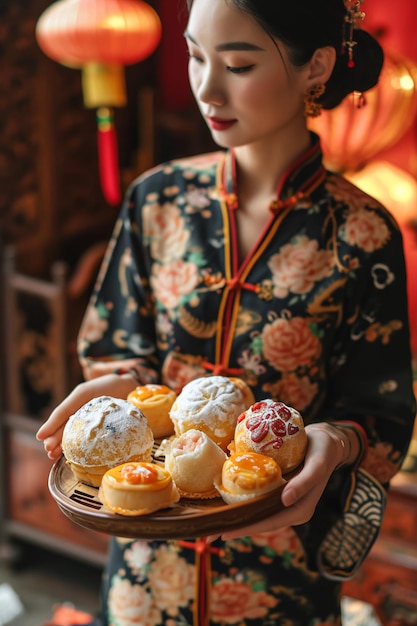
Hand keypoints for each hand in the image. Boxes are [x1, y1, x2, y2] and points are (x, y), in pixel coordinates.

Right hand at [36, 373, 136, 460]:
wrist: (131, 386)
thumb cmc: (110, 386)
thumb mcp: (90, 391)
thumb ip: (78, 402)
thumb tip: (67, 420)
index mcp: (80, 399)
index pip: (63, 413)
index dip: (51, 425)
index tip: (41, 436)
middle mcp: (82, 410)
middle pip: (65, 426)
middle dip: (55, 438)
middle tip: (48, 449)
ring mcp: (89, 420)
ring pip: (73, 433)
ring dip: (62, 444)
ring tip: (52, 455)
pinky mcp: (99, 428)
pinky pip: (84, 437)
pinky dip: (76, 446)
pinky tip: (68, 454)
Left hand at [216, 422, 344, 539]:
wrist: (326, 441)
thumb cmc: (323, 450)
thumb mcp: (318, 463)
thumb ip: (305, 482)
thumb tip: (285, 500)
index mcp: (301, 509)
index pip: (270, 523)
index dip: (247, 528)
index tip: (226, 532)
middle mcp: (290, 509)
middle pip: (260, 522)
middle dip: (236, 527)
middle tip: (210, 533)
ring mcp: (283, 501)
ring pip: (257, 513)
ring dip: (236, 517)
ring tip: (212, 521)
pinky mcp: (277, 491)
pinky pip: (258, 500)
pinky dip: (243, 502)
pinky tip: (225, 500)